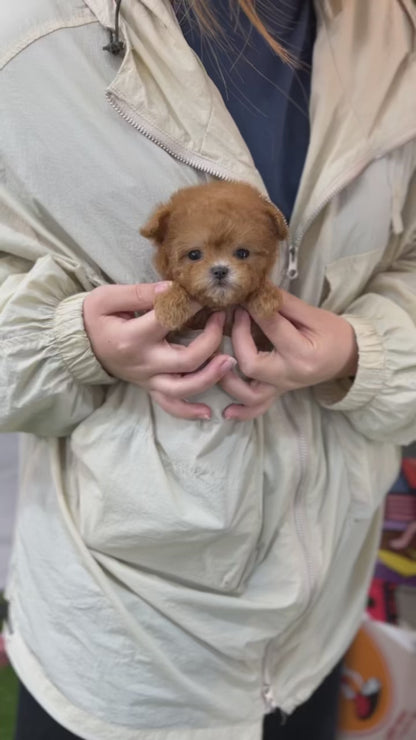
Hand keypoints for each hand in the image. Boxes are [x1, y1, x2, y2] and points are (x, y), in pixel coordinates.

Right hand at [83, 282, 235, 419]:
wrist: (79, 346)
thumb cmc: (94, 318)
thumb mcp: (107, 298)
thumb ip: (140, 293)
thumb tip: (171, 289)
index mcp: (132, 338)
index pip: (169, 321)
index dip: (190, 305)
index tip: (202, 293)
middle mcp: (143, 363)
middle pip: (186, 360)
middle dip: (211, 341)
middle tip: (221, 319)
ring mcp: (148, 379)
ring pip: (183, 388)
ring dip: (210, 377)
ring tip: (229, 362)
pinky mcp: (149, 387)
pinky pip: (170, 405)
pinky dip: (189, 411)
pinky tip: (208, 413)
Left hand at [220, 290, 357, 419]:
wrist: (350, 356)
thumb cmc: (333, 333)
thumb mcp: (314, 314)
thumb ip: (284, 304)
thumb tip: (256, 289)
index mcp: (303, 353)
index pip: (272, 329)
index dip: (254, 310)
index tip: (244, 295)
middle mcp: (290, 376)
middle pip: (252, 364)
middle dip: (238, 338)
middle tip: (235, 316)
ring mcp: (283, 388)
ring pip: (249, 393)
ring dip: (229, 378)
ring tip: (219, 356)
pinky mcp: (278, 393)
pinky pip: (258, 408)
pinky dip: (242, 411)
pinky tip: (226, 411)